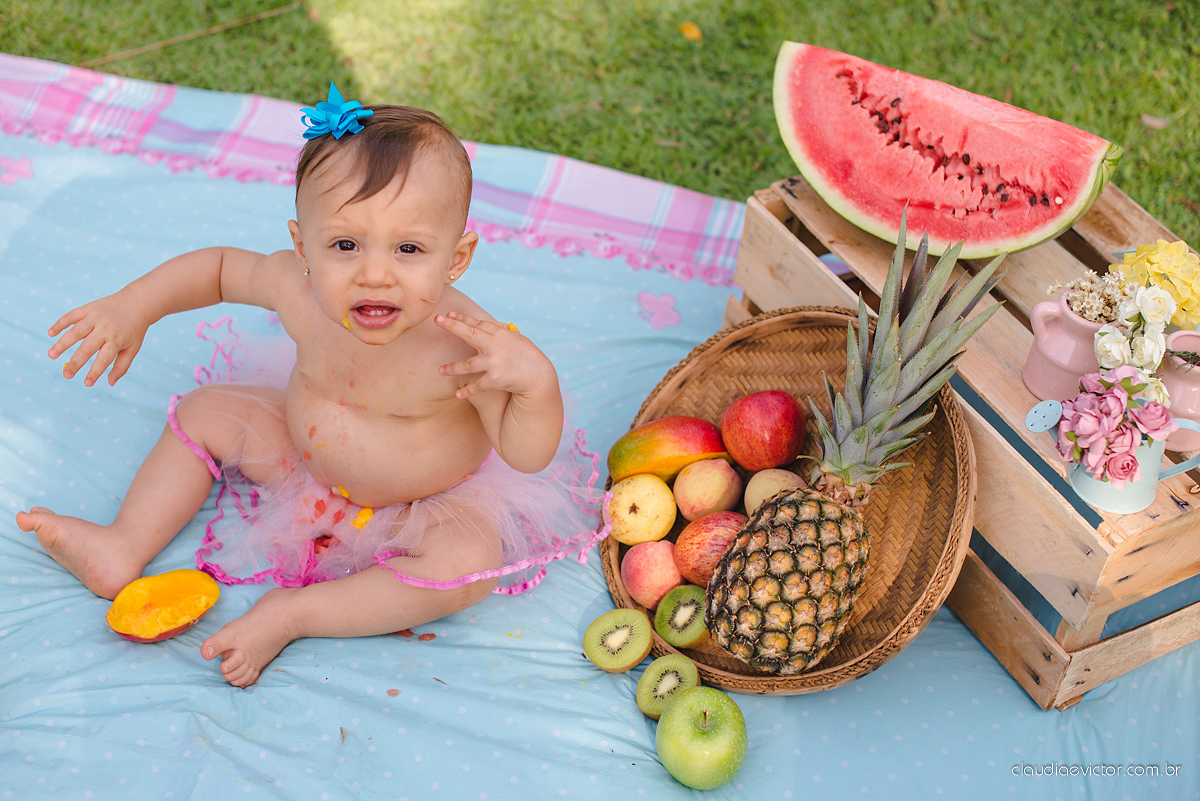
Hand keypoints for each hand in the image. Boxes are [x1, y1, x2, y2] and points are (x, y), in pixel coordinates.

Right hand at [48, 294, 148, 386]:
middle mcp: (104, 329)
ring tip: (51, 355)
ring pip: (75, 332)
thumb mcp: (132, 348)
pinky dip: (60, 324)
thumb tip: (110, 383)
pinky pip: (71, 316)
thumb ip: (122, 366)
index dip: (95, 372)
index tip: (86, 383)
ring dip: (62, 344)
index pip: (104, 359)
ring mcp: (95, 317)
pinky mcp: (88, 308)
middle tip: (66, 375)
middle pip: (87, 347)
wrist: (136, 303)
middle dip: (75, 362)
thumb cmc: (133, 330)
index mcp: (116, 340)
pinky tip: (50, 334)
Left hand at [435, 311, 555, 399]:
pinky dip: (467, 391)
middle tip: (436, 320)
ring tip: (440, 370)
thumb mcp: (514, 338)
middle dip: (452, 326)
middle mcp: (495, 346)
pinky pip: (477, 385)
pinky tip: (458, 395)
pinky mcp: (495, 379)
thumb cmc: (525, 355)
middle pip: (470, 334)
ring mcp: (494, 363)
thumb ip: (497, 331)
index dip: (461, 319)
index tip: (447, 314)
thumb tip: (481, 323)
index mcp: (499, 334)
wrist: (539, 375)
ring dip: (452, 368)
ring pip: (467, 365)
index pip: (477, 324)